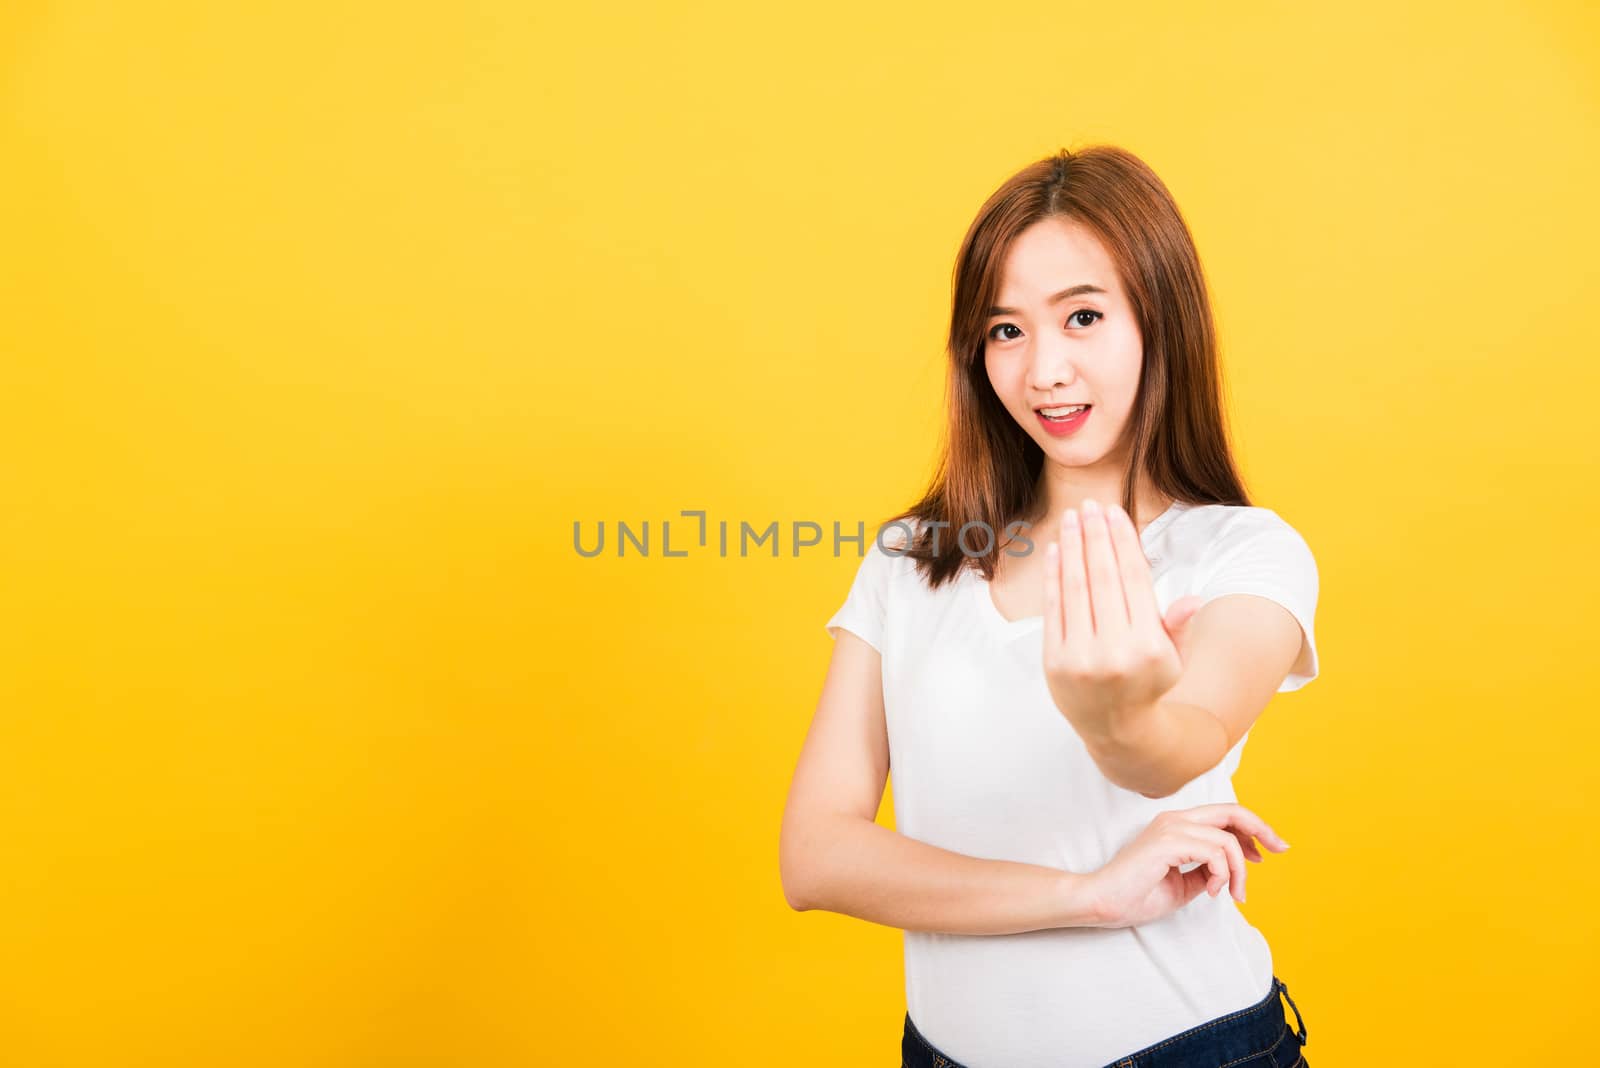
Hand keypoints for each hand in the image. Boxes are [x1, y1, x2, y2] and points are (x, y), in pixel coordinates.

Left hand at [1042, 499, 1203, 743]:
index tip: (1113, 513)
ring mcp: (1081, 658)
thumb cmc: (1149, 683)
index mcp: (1149, 647)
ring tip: (1071, 520)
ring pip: (1075, 590)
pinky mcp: (1054, 663)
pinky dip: (1054, 577)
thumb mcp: (1174, 658)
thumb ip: (1177, 626)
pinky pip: (1054, 610)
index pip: (1134, 581)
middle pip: (1103, 579)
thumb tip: (1191, 599)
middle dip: (1094, 537)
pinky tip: (1056, 550)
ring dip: (1071, 549)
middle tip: (1089, 506)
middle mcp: (1115, 653)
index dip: (1123, 542)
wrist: (1116, 729)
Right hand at [1084, 803, 1289, 927]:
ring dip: (1239, 871)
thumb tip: (1231, 871)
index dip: (1252, 828)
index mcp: (1177, 824)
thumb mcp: (1185, 884)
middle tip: (1280, 849)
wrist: (1104, 902)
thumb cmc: (1137, 894)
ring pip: (1227, 840)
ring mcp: (1171, 828)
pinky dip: (1222, 874)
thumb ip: (1207, 871)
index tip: (1269, 850)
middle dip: (1262, 830)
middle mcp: (1175, 819)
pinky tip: (1212, 890)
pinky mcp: (1168, 842)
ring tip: (1232, 893)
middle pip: (1232, 812)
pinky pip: (1214, 852)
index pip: (1224, 814)